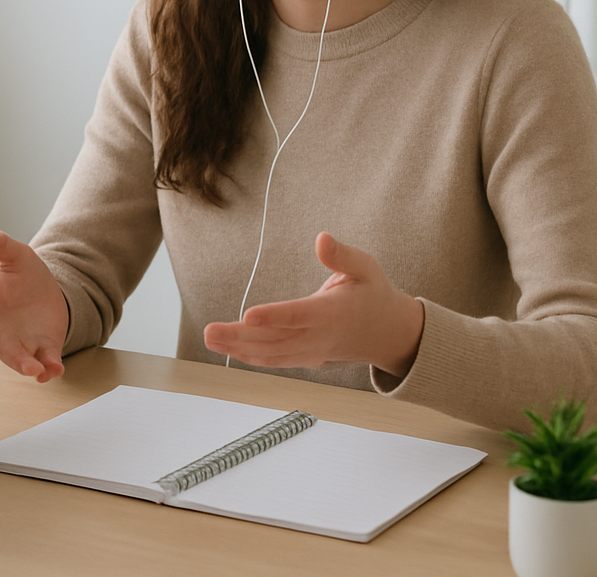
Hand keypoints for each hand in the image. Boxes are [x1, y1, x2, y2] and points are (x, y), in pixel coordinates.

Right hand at [0, 229, 68, 381]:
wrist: (44, 286)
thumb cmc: (21, 272)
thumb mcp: (14, 254)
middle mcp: (2, 330)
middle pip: (3, 349)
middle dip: (14, 359)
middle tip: (26, 366)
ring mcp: (22, 342)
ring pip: (23, 360)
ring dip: (31, 367)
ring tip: (40, 371)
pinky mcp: (43, 347)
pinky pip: (45, 361)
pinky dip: (50, 368)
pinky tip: (56, 368)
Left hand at [202, 232, 424, 376]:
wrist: (387, 332)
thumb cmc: (373, 293)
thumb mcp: (366, 267)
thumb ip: (342, 255)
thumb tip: (321, 238)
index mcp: (333, 312)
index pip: (298, 315)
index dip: (273, 317)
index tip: (247, 315)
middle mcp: (319, 336)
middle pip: (275, 339)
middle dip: (240, 336)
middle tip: (209, 331)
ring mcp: (311, 351)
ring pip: (271, 353)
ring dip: (238, 348)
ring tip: (209, 337)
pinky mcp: (305, 357)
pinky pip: (275, 360)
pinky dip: (250, 357)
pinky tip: (227, 348)